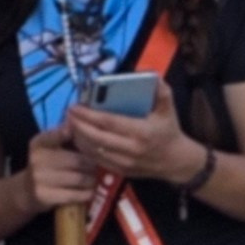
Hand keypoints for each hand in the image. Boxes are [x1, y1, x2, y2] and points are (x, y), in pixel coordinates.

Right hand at [24, 123, 95, 213]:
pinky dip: (87, 193)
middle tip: (101, 166)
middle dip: (92, 164)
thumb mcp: (51, 147)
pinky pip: (75, 194)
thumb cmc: (47, 165)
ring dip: (92, 180)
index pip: (56, 135)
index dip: (71, 135)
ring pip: (79, 178)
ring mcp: (39, 178)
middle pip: (77, 160)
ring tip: (95, 178)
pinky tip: (89, 191)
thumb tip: (82, 123)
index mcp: (39, 142)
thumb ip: (67, 136)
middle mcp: (37, 158)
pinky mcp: (44, 195)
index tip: (83, 135)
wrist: (26, 191)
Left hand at [68, 75, 202, 186]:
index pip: (109, 122)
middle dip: (78, 125)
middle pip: (96, 137)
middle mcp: (131, 149)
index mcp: (141, 132)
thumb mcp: (169, 109)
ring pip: (93, 150)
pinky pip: (96, 160)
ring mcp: (124, 162)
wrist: (176, 161)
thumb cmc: (169, 131)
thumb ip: (161, 90)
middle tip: (68, 113)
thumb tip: (150, 74)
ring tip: (70, 124)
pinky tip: (79, 138)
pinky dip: (84, 149)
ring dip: (78, 137)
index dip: (89, 115)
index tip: (75, 106)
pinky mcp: (120, 171)